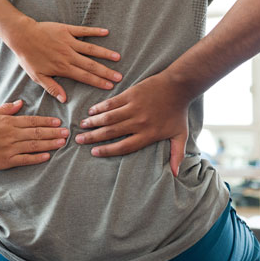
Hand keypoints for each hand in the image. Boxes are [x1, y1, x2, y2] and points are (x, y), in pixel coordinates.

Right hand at [0, 100, 69, 169]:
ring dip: (50, 144)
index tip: (58, 122)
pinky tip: (47, 156)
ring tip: (62, 143)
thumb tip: (20, 103)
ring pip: (34, 146)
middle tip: (66, 133)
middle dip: (53, 133)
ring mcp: (10, 148)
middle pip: (37, 133)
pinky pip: (25, 159)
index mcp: (9, 122)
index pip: (32, 121)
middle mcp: (12, 135)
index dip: (46, 121)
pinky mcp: (7, 161)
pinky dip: (37, 158)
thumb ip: (7, 109)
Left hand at [8, 19, 121, 102]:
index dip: (98, 82)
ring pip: (91, 49)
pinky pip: (83, 31)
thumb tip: (64, 99)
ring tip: (117, 58)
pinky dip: (94, 31)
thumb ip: (52, 87)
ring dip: (105, 53)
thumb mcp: (37, 76)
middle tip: (119, 76)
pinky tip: (106, 32)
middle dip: (106, 71)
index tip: (110, 86)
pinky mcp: (66, 30)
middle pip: (91, 65)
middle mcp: (69, 55)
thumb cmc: (28, 57)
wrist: (22, 36)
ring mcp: (69, 42)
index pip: (84, 77)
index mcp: (63, 68)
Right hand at [74, 73, 189, 175]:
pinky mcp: (130, 95)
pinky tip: (91, 111)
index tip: (94, 152)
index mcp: (148, 134)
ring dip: (93, 122)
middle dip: (93, 137)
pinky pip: (111, 103)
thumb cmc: (179, 112)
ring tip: (82, 126)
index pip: (124, 146)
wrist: (178, 86)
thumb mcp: (180, 135)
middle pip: (111, 132)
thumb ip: (177, 154)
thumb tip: (176, 174)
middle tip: (79, 140)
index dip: (107, 150)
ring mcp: (133, 108)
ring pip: (108, 117)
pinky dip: (100, 107)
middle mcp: (139, 123)